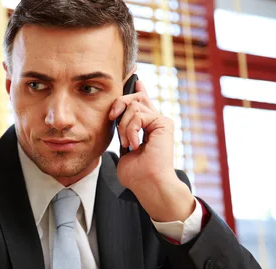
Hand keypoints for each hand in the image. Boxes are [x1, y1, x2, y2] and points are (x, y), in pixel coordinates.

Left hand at [109, 80, 193, 221]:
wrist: (148, 184)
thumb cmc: (136, 175)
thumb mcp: (124, 151)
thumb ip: (123, 134)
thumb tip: (116, 121)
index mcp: (147, 128)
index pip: (143, 103)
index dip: (139, 88)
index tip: (135, 77)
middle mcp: (156, 122)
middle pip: (135, 97)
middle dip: (119, 103)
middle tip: (111, 118)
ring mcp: (161, 121)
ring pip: (133, 105)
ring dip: (123, 126)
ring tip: (127, 144)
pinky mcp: (164, 123)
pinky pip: (139, 114)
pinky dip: (130, 129)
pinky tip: (134, 144)